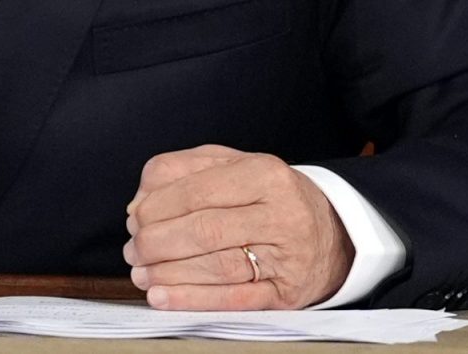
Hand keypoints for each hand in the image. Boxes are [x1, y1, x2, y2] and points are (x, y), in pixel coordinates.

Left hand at [123, 144, 352, 310]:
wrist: (333, 231)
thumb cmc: (269, 197)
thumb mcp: (234, 166)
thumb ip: (184, 171)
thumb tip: (140, 202)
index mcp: (264, 173)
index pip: (197, 190)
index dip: (156, 207)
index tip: (134, 218)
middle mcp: (280, 213)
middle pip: (203, 229)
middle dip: (156, 242)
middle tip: (134, 250)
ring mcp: (286, 256)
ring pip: (215, 266)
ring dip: (168, 273)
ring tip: (141, 273)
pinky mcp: (285, 293)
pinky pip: (232, 299)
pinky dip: (191, 300)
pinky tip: (162, 297)